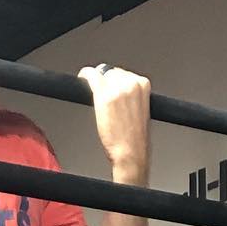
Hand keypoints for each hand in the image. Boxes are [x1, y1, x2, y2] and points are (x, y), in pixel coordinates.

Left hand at [79, 63, 151, 182]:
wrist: (131, 153)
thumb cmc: (135, 139)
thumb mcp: (140, 111)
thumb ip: (131, 96)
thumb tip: (117, 89)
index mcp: (143, 85)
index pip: (124, 73)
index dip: (114, 81)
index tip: (110, 86)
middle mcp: (131, 83)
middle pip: (112, 72)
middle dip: (106, 82)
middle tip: (103, 96)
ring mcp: (116, 88)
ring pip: (102, 74)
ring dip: (97, 82)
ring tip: (95, 94)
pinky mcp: (103, 95)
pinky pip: (90, 76)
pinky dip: (85, 76)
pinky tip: (82, 79)